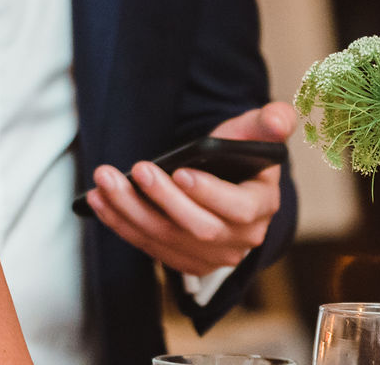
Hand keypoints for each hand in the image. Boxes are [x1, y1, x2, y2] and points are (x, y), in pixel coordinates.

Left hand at [82, 101, 296, 277]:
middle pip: (199, 228)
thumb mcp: (252, 134)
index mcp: (261, 206)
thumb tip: (280, 118)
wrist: (224, 183)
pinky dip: (121, 224)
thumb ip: (268, 123)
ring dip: (131, 211)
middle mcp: (240, 239)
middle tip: (137, 169)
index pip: (239, 208)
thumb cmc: (236, 155)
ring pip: (168, 240)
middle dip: (163, 199)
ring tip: (105, 181)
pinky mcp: (184, 260)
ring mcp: (212, 255)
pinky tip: (99, 200)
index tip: (180, 172)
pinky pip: (149, 247)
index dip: (210, 193)